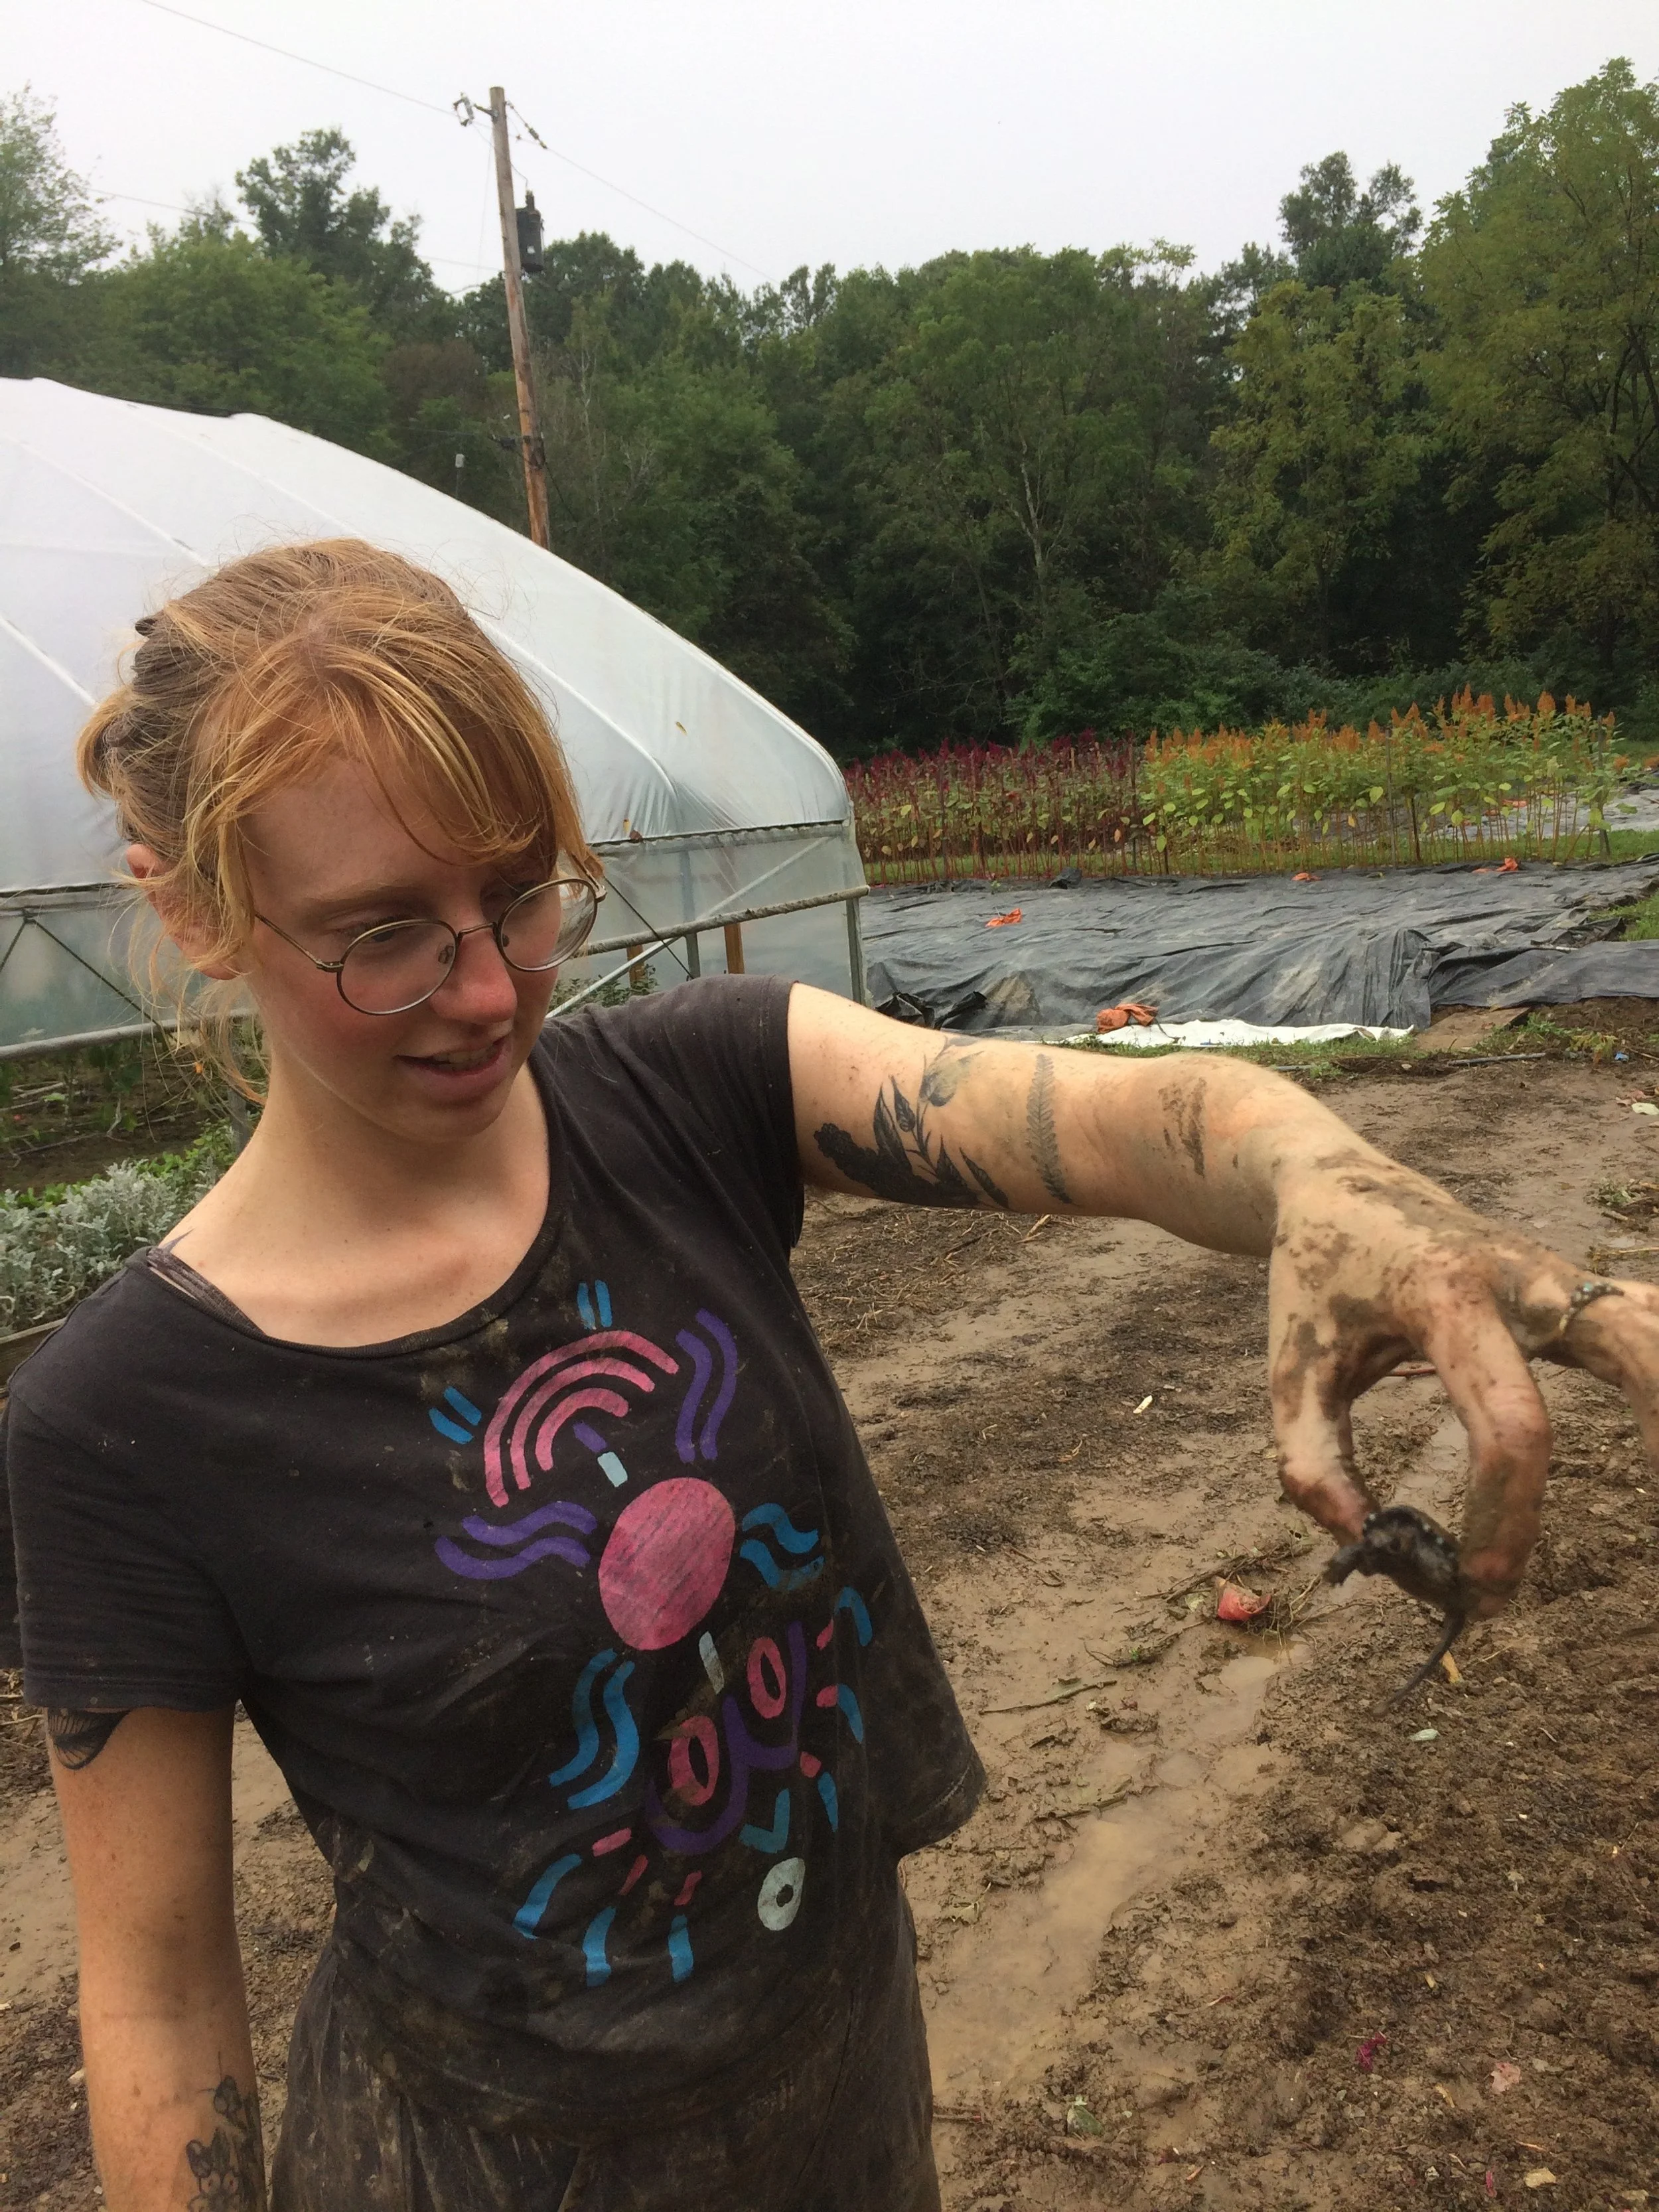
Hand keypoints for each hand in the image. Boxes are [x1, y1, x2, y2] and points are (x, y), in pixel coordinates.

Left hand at [1268, 1145, 1658, 1614]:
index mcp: (1447, 1296)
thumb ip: (1311, 1463)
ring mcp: (1563, 1279)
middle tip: (1655, 1537)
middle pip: (1638, 1352)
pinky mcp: (1580, 1293)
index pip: (1511, 1425)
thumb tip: (1370, 1546)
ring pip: (1657, 1330)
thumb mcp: (1288, 1367)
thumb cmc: (1317, 1280)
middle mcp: (1526, 1278)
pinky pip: (1649, 1332)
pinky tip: (1653, 1440)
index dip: (1508, 1518)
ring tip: (1652, 1486)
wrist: (1340, 1185)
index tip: (1480, 1586)